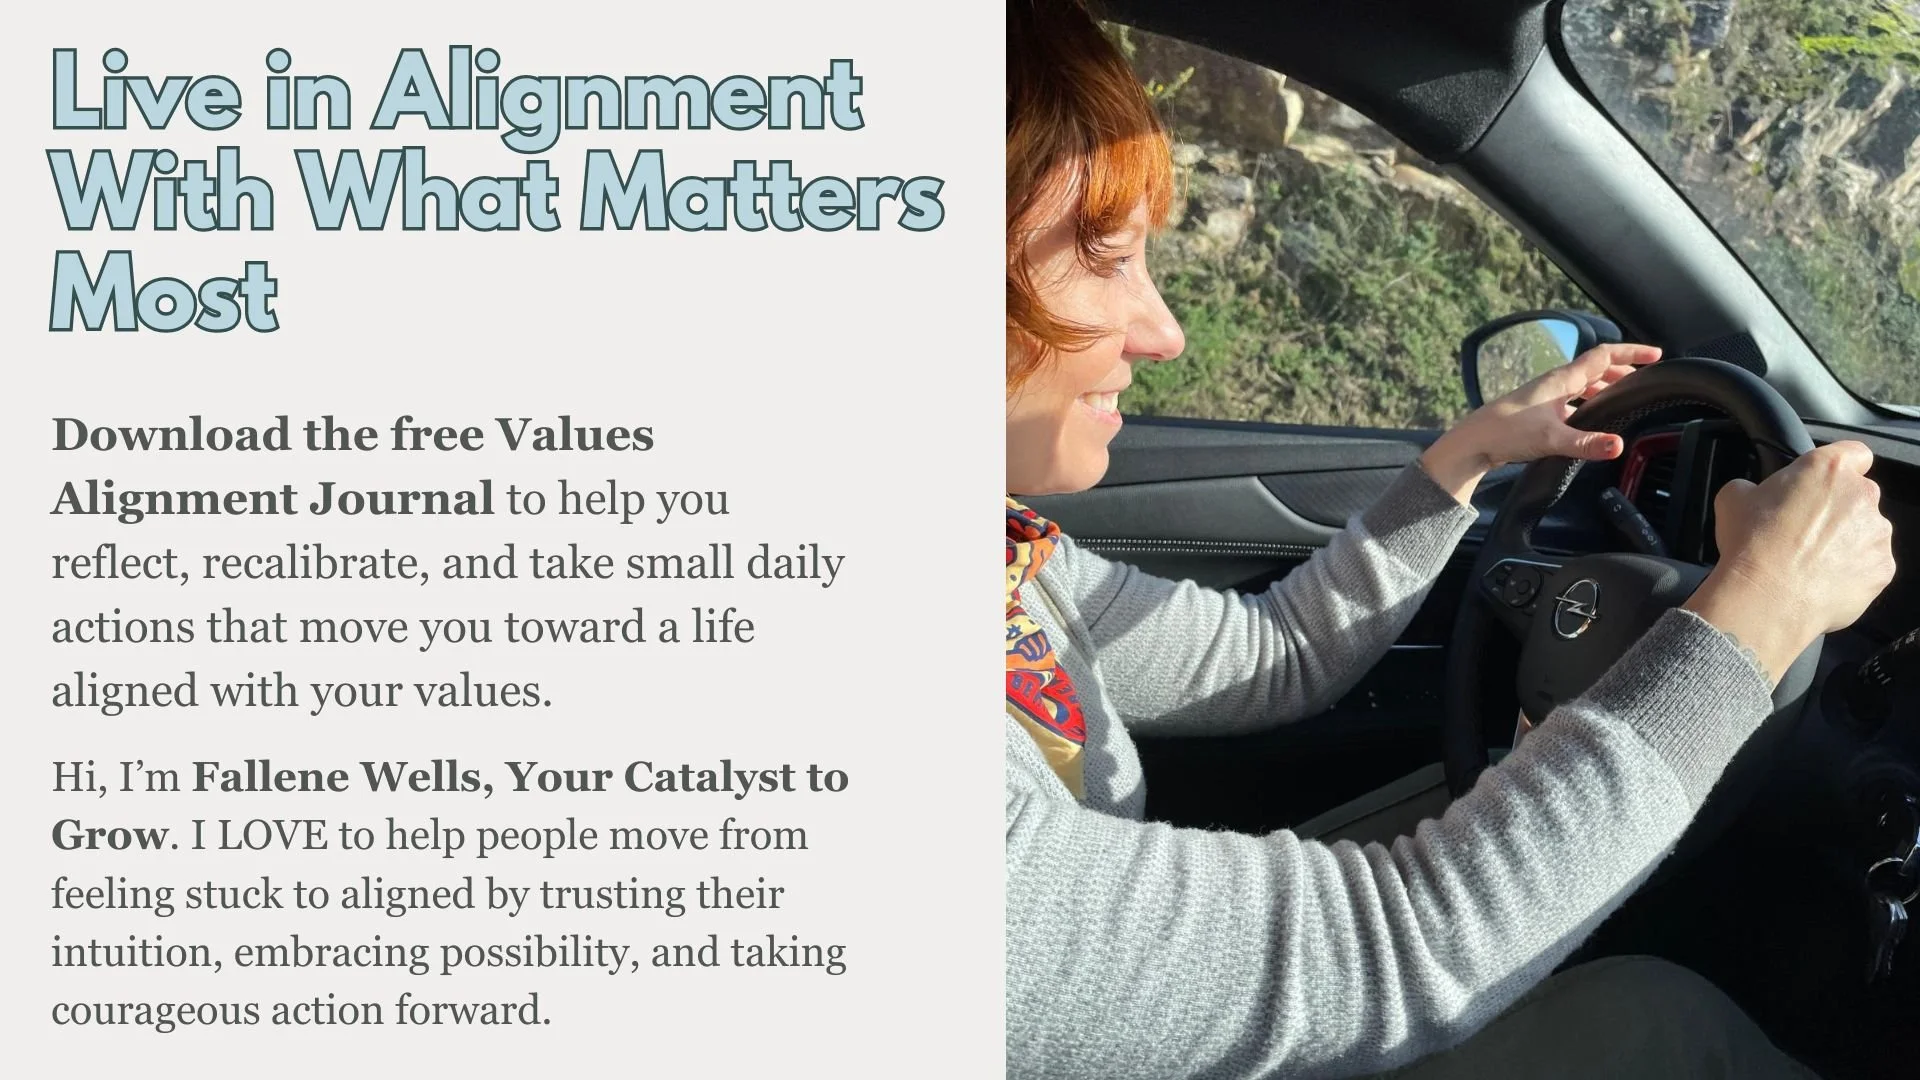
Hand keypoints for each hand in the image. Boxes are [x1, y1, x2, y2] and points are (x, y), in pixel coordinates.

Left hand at [1420, 343, 1662, 503]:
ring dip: (1606, 386)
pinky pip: (1573, 399)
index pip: (1603, 356)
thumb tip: (1618, 445)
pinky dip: (1589, 402)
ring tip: (1624, 395)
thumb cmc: (1506, 433)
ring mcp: (1546, 396)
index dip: (1631, 353)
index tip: (1656, 355)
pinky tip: (1592, 418)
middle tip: (1646, 378)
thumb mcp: (1551, 439)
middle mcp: (1555, 383)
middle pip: (1595, 368)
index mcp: (1561, 380)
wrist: (1472, 442)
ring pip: (1584, 384)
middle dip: (1622, 370)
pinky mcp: (1539, 411)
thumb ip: (1586, 443)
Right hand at [1683, 441, 1895, 682]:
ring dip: (1846, 541)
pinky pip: (1870, 564)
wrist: (1767, 598)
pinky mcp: (1882, 568)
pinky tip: (1821, 581)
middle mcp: (1862, 496)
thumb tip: (1755, 494)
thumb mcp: (1732, 499)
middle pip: (1859, 495)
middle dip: (1837, 508)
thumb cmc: (1751, 545)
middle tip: (1802, 529)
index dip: (1838, 466)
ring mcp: (1877, 534)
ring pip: (1866, 531)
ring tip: (1810, 561)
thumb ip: (1754, 486)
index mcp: (1829, 468)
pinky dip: (1852, 571)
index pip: (1854, 452)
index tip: (1820, 483)